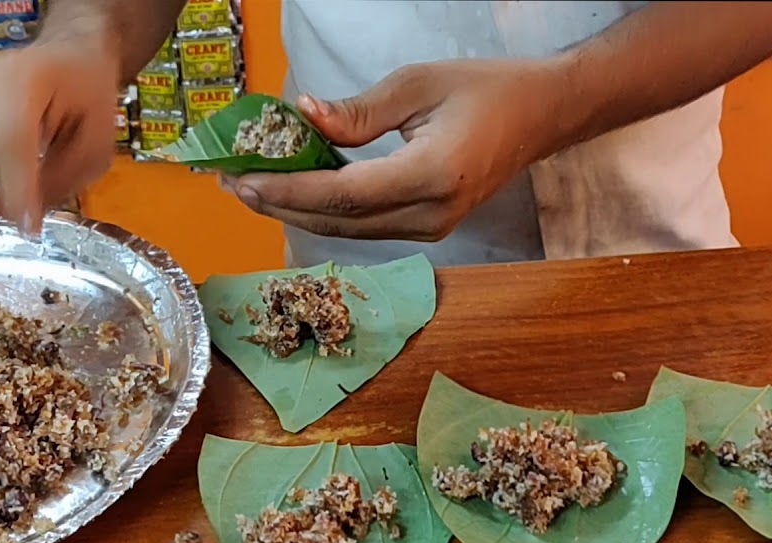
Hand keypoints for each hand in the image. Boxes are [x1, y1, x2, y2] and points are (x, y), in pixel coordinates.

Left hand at [222, 59, 561, 241]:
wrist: (541, 116)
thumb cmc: (486, 89)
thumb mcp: (417, 84)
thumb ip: (357, 112)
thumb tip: (303, 116)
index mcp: (430, 176)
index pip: (343, 194)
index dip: (288, 189)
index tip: (242, 178)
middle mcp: (429, 215)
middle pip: (337, 221)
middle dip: (279, 204)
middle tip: (230, 184)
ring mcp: (429, 229)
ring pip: (347, 230)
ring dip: (296, 210)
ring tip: (251, 187)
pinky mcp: (426, 228)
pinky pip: (363, 225)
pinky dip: (324, 210)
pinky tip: (294, 190)